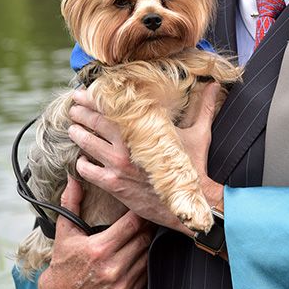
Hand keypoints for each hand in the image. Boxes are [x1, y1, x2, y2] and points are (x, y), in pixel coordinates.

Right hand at [37, 176, 150, 288]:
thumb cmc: (64, 261)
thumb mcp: (65, 231)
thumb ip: (71, 202)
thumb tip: (73, 178)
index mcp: (98, 249)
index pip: (132, 225)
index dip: (140, 214)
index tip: (143, 207)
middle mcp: (111, 268)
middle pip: (144, 239)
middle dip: (148, 228)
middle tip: (150, 219)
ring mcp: (121, 285)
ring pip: (148, 256)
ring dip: (149, 245)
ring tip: (148, 234)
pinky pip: (146, 274)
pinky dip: (145, 263)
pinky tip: (141, 254)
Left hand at [68, 82, 223, 230]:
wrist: (190, 203)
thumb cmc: (195, 168)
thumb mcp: (200, 134)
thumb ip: (204, 108)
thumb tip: (216, 85)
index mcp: (145, 129)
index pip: (113, 107)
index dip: (95, 98)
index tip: (84, 94)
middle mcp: (128, 144)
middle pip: (94, 122)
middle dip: (80, 113)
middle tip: (73, 107)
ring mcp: (118, 164)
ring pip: (86, 144)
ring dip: (77, 134)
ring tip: (72, 129)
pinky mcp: (113, 183)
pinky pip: (87, 169)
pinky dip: (81, 163)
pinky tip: (82, 160)